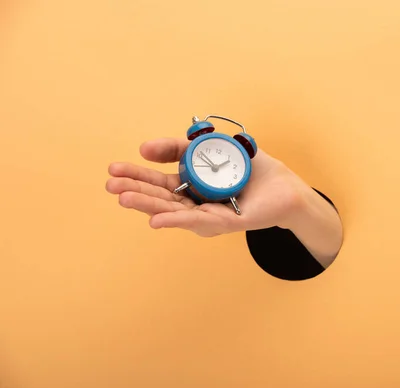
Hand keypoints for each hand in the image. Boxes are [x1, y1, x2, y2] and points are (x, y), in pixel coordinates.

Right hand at [105, 138, 314, 236]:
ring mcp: (209, 216)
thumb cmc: (249, 169)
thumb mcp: (209, 148)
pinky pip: (200, 220)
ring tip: (123, 198)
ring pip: (175, 211)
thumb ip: (178, 147)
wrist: (284, 186)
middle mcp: (195, 204)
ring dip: (148, 205)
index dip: (137, 175)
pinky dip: (177, 220)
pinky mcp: (227, 223)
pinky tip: (156, 220)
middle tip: (109, 184)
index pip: (159, 182)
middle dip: (134, 190)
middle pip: (161, 198)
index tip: (113, 168)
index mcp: (191, 188)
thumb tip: (144, 147)